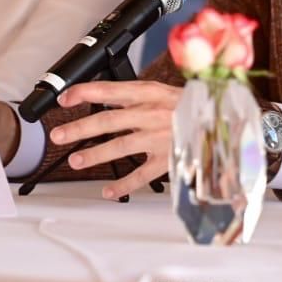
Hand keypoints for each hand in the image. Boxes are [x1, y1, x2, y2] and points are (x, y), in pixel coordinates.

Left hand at [51, 80, 181, 199]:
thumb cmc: (190, 107)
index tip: (64, 99)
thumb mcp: (162, 92)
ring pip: (121, 146)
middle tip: (58, 135)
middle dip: (80, 128)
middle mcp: (153, 113)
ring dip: (95, 155)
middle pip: (109, 120)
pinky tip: (108, 191)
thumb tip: (102, 98)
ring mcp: (160, 138)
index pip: (111, 90)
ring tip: (76, 161)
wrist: (222, 122)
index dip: (84, 93)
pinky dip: (124, 185)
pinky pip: (142, 175)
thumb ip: (135, 97)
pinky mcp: (169, 160)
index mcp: (150, 93)